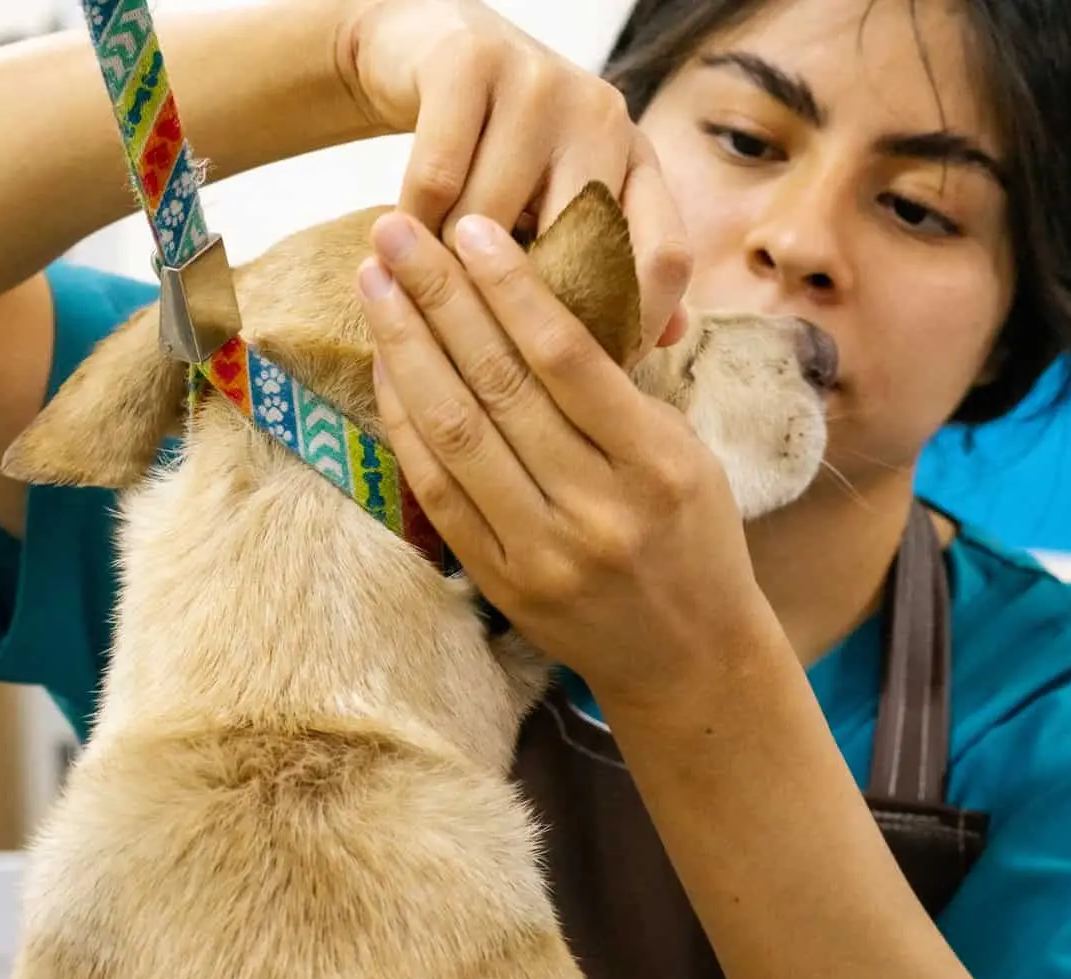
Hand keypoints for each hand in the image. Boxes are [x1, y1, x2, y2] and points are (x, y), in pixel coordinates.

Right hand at [334, 0, 689, 345]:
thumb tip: (672, 339)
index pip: (662, 259)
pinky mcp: (469, 62)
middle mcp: (604, 114)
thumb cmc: (500, 153)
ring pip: (493, 224)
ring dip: (450, 272)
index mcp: (636, 157)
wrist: (426, 50)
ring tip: (429, 288)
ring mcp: (541, 82)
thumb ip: (611, 271)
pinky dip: (412, 223)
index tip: (579, 378)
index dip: (627, 328)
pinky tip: (399, 239)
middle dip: (523, 312)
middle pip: (577, 252)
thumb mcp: (560, 207)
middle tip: (485, 351)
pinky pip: (438, 182)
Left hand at [355, 210, 776, 705]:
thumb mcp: (688, 455)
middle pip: (499, 385)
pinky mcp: (499, 580)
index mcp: (657, 465)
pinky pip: (437, 488)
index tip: (469, 228)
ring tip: (375, 283)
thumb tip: (539, 303)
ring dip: (406, 348)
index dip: (510, 287)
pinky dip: (405, 419)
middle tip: (395, 232)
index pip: (569, 358)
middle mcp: (597, 509)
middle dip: (440, 297)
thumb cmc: (695, 539)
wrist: (688, 659)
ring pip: (456, 431)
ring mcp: (541, 551)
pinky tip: (387, 364)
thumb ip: (620, 392)